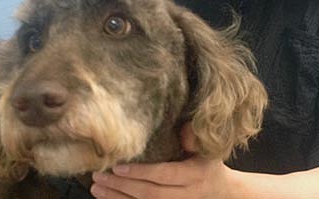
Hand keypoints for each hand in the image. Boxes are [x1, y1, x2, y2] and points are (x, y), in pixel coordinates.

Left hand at [90, 124, 233, 198]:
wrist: (222, 193)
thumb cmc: (208, 164)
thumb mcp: (207, 148)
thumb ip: (192, 137)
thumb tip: (177, 126)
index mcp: (195, 174)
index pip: (164, 175)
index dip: (140, 173)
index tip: (118, 166)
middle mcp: (186, 195)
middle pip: (150, 194)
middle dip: (122, 186)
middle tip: (99, 176)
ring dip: (118, 198)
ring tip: (96, 188)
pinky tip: (107, 198)